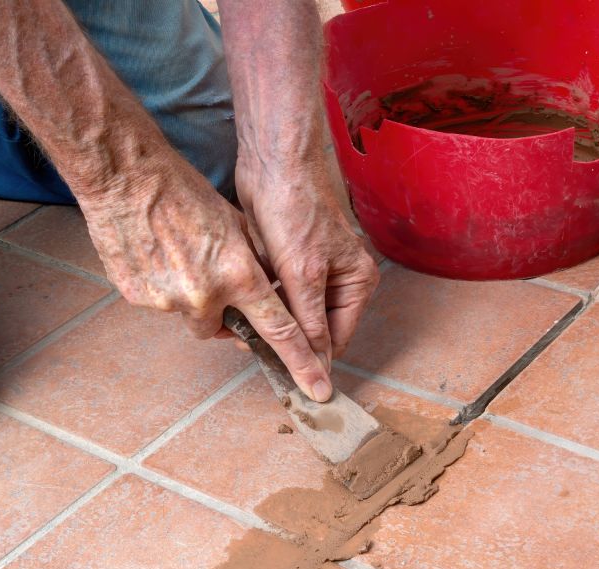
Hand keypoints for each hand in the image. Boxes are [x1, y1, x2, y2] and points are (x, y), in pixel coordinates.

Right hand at [79, 150, 333, 401]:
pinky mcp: (136, 297)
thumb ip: (250, 266)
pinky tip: (153, 255)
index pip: (279, 330)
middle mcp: (204, 296)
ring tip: (174, 256)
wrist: (126, 179)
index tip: (317, 389)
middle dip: (220, 315)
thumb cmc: (184, 191)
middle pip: (220, 330)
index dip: (301, 362)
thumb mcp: (234, 225)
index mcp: (238, 275)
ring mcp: (167, 300)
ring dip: (187, 296)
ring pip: (186, 314)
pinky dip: (159, 285)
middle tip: (210, 283)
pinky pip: (157, 302)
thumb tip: (260, 292)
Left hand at [235, 156, 378, 368]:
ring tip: (241, 331)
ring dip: (273, 322)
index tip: (282, 373)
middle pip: (315, 327)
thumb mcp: (303, 274)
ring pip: (294, 312)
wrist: (272, 165)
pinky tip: (241, 308)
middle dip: (287, 338)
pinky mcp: (288, 261)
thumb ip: (311, 321)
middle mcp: (340, 278)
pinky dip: (264, 303)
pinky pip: (279, 295)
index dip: (311, 357)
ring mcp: (313, 270)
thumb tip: (317, 364)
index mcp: (357, 282)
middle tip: (251, 346)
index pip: (336, 337)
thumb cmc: (295, 211)